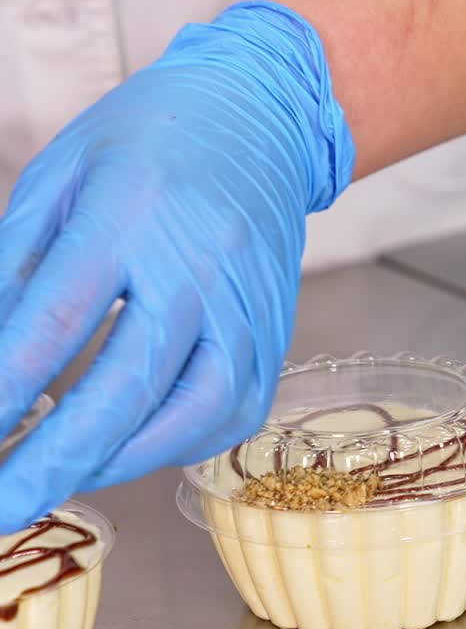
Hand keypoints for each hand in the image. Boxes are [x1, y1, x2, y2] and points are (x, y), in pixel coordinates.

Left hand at [0, 2, 353, 530]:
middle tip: (0, 508)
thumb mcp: (59, 178)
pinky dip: (176, 442)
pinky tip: (132, 445)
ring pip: (195, 411)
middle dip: (54, 460)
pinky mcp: (275, 332)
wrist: (263, 120)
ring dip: (121, 460)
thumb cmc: (150, 139)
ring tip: (61, 478)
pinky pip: (232, 410)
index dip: (3, 391)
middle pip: (128, 385)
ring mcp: (250, 305)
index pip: (56, 322)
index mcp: (131, 213)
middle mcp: (201, 265)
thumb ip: (17, 267)